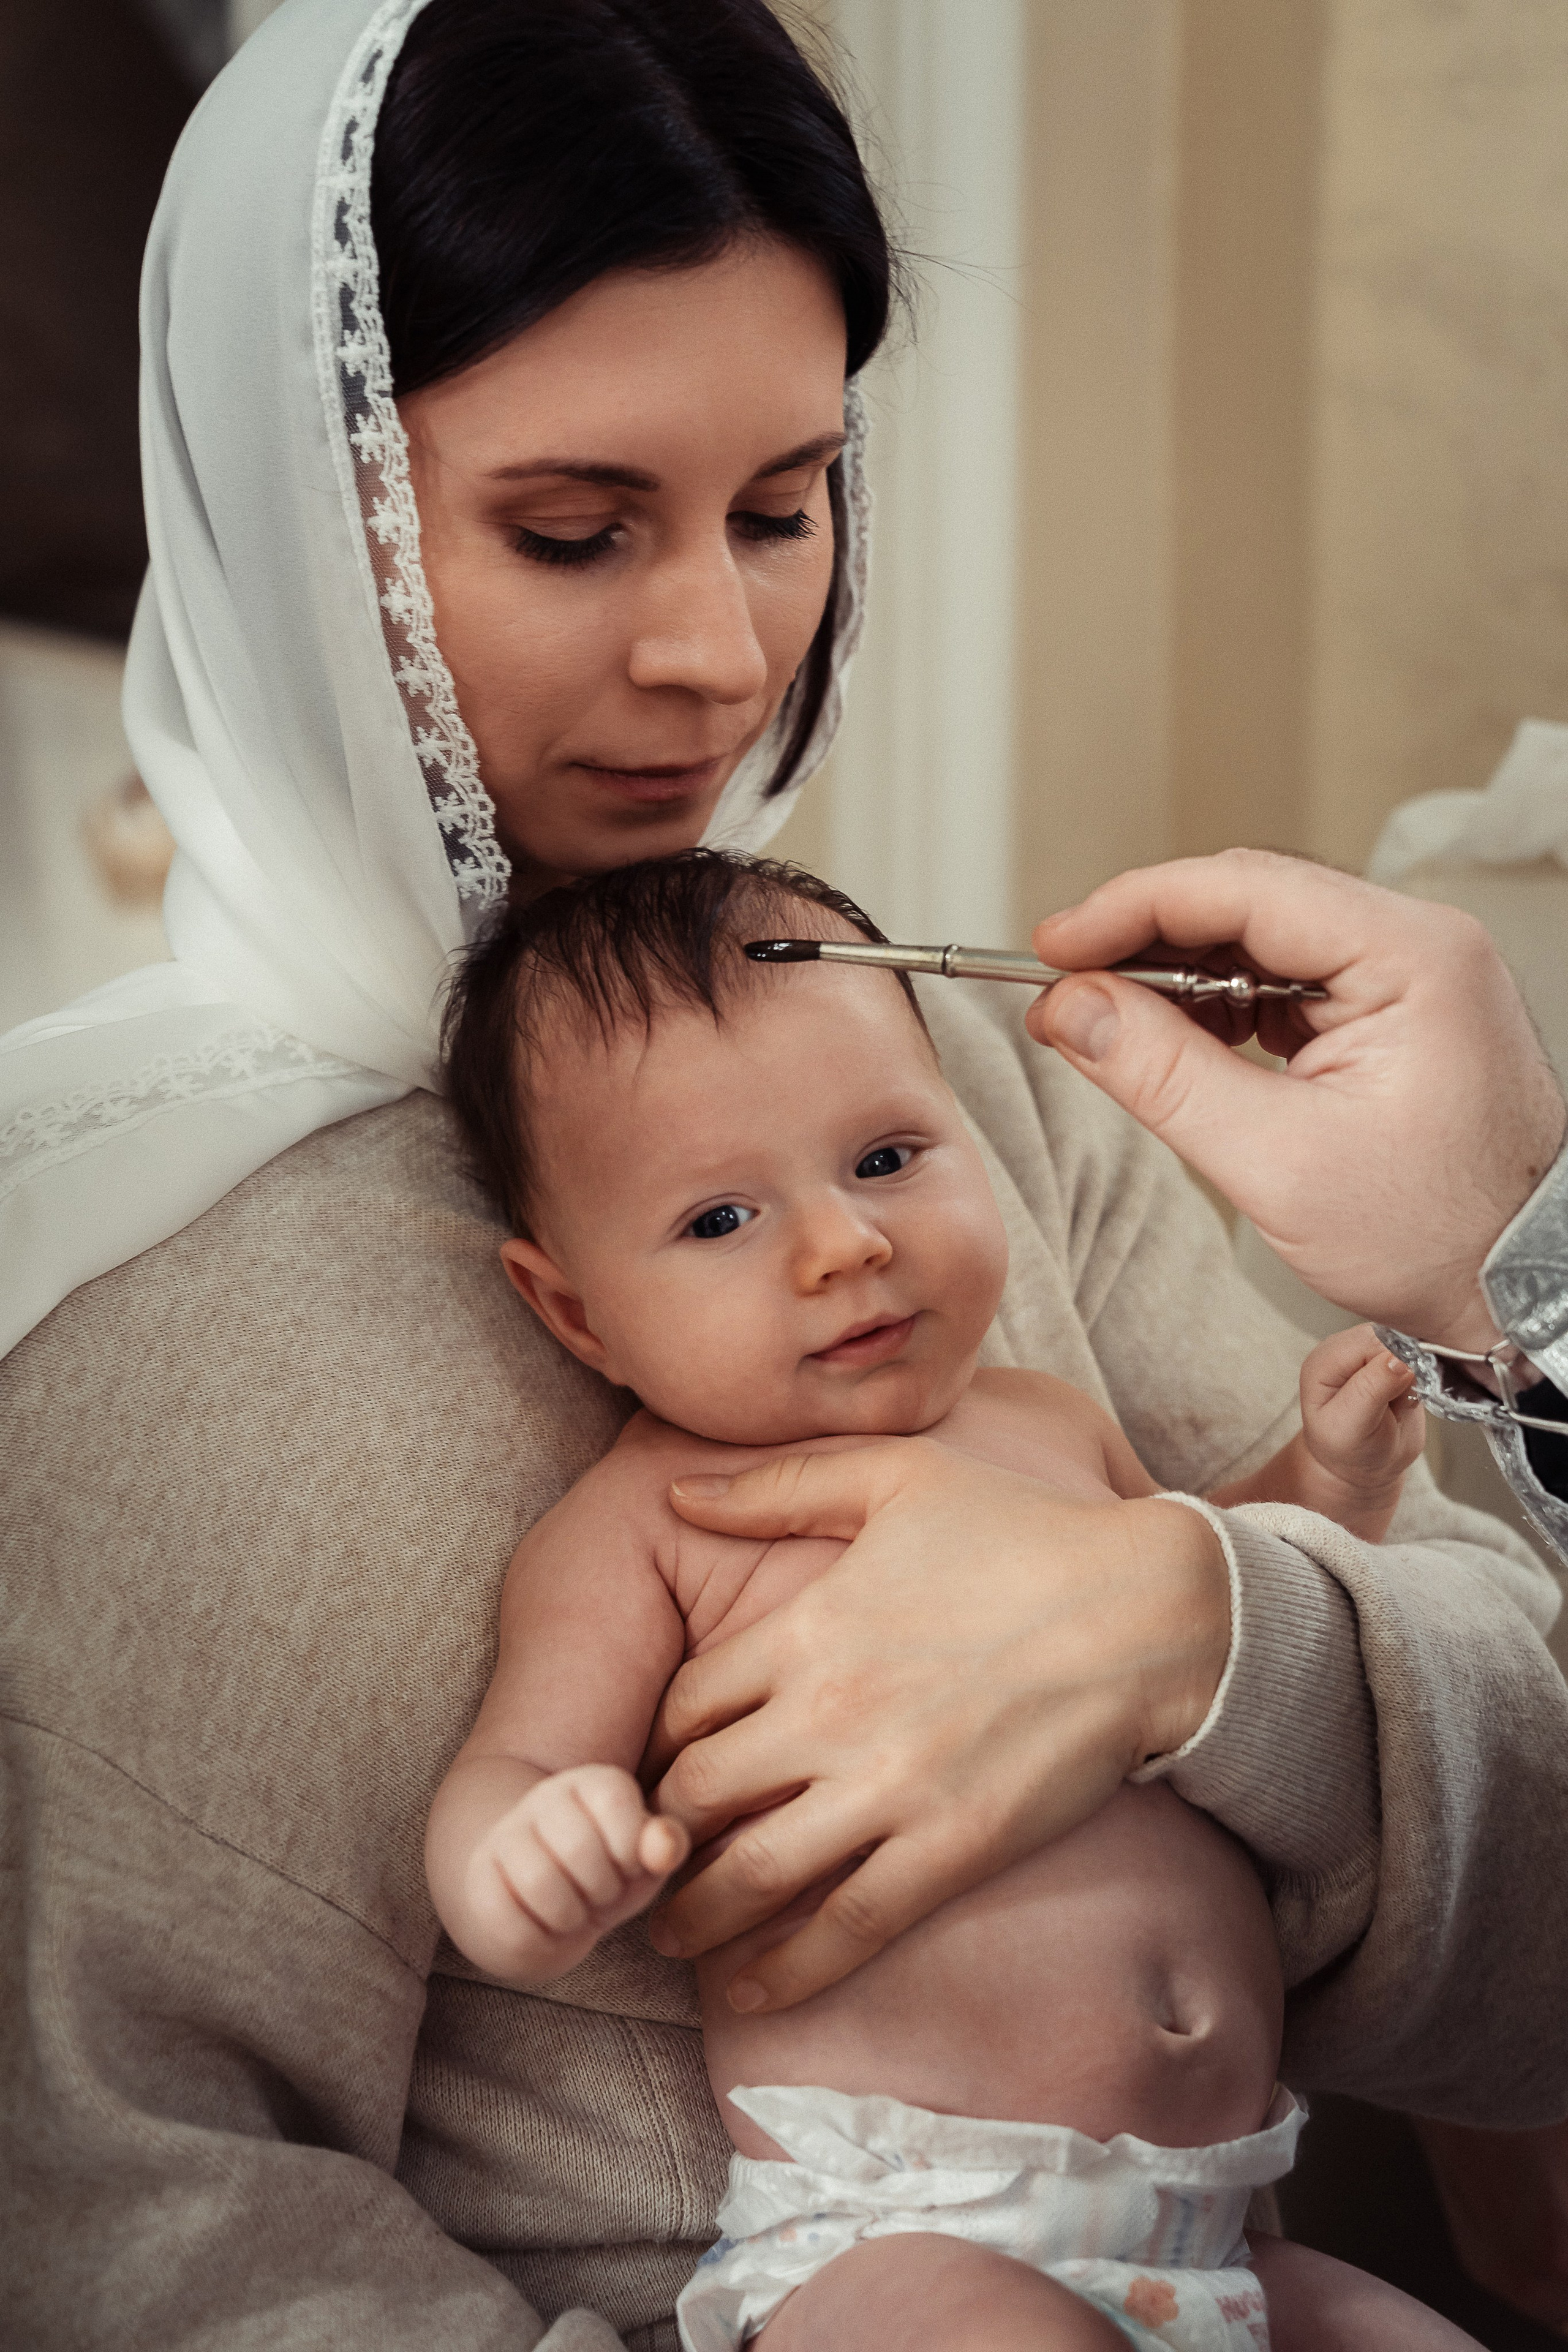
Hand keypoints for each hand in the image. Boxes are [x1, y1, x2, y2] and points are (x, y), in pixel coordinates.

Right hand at [436, 1762, 688, 1985]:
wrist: (537, 1904)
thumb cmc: (605, 1875)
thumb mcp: (643, 1860)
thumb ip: (665, 1845)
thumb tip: (664, 1847)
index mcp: (590, 1782)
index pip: (614, 1799)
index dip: (628, 1850)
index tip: (623, 1864)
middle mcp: (541, 1798)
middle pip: (579, 1848)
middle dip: (602, 1889)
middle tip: (598, 1895)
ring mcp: (503, 1837)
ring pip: (541, 1883)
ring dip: (571, 1915)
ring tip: (574, 1911)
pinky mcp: (478, 1884)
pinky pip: (515, 1923)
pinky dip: (541, 1938)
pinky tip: (545, 1926)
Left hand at [643, 1441, 1228, 2011]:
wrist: (1148, 1611)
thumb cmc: (1024, 1531)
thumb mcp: (896, 1474)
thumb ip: (779, 1485)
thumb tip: (677, 1496)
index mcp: (807, 1627)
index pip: (685, 1705)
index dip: (655, 1744)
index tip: (655, 1767)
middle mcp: (828, 1715)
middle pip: (697, 1796)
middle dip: (655, 1835)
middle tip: (642, 1859)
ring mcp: (887, 1789)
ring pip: (752, 1875)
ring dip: (694, 1915)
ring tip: (669, 1937)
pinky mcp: (948, 1849)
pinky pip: (844, 1927)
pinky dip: (784, 1971)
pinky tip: (750, 1992)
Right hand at [1028, 849, 1565, 1350]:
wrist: (1520, 1288)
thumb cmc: (1435, 1234)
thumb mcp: (1277, 1162)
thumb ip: (1163, 1075)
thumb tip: (1071, 1009)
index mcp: (1412, 955)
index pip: (1244, 888)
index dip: (1132, 909)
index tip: (1053, 945)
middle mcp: (1417, 944)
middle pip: (1248, 900)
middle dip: (1143, 942)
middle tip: (1063, 990)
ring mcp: (1406, 975)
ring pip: (1258, 939)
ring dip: (1174, 978)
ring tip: (1106, 1030)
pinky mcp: (1388, 1011)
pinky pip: (1282, 981)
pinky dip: (1215, 1008)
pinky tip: (1170, 1046)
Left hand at [1299, 1324, 1424, 1496]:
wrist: (1364, 1466)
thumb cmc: (1349, 1449)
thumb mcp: (1351, 1427)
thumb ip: (1370, 1391)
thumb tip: (1398, 1359)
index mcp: (1325, 1360)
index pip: (1369, 1342)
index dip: (1390, 1365)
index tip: (1388, 1397)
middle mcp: (1346, 1348)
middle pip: (1393, 1337)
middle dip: (1404, 1369)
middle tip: (1393, 1403)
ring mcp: (1370, 1350)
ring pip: (1411, 1345)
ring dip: (1415, 1375)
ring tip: (1397, 1402)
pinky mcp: (1393, 1358)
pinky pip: (1421, 1356)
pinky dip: (1422, 1377)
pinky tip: (1406, 1396)